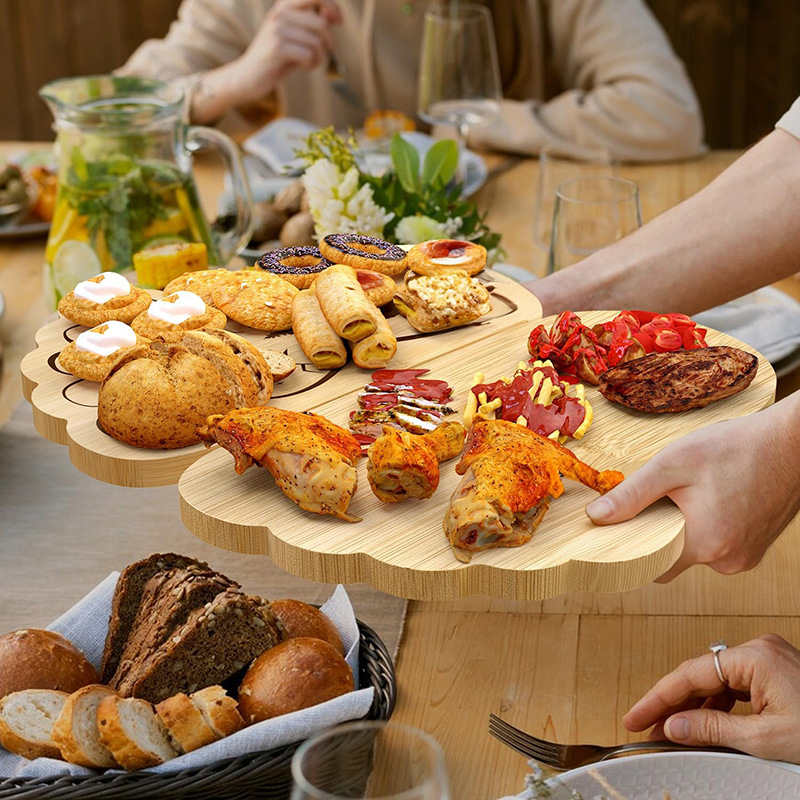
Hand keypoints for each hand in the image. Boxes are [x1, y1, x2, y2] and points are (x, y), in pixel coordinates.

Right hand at [236, 0, 341, 98]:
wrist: (248, 76)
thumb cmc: (277, 58)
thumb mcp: (296, 37)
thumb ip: (312, 25)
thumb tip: (333, 16)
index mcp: (284, 6)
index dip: (333, 6)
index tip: (339, 22)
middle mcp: (280, 13)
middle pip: (322, 25)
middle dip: (328, 44)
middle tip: (321, 55)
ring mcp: (277, 29)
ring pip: (317, 42)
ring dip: (319, 58)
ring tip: (309, 63)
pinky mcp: (277, 47)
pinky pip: (309, 55)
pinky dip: (311, 65)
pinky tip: (302, 67)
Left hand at [585, 392, 799, 580]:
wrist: (793, 441)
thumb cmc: (737, 447)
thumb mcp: (672, 465)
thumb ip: (632, 495)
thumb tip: (596, 517)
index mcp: (705, 546)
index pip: (652, 568)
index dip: (633, 550)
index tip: (624, 527)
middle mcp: (729, 561)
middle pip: (674, 557)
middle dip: (660, 531)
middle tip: (661, 496)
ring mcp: (746, 555)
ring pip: (697, 548)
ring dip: (686, 526)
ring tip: (692, 490)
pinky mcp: (757, 544)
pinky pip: (719, 541)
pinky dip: (708, 523)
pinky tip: (712, 494)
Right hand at [624, 635, 799, 762]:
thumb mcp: (765, 740)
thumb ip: (713, 730)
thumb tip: (673, 726)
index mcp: (755, 657)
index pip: (690, 675)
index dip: (657, 698)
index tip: (635, 717)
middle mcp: (760, 650)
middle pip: (701, 675)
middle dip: (673, 703)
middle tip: (646, 727)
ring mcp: (770, 660)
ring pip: (717, 682)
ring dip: (696, 708)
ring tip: (673, 732)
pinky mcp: (777, 673)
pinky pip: (736, 687)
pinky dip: (719, 707)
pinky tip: (705, 725)